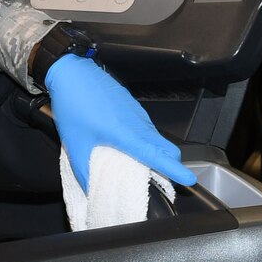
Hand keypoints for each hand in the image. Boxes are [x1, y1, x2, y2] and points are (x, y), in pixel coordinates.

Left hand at [43, 53, 190, 192]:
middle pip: (166, 148)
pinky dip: (146, 141)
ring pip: (156, 138)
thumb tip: (88, 189)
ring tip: (141, 166)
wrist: (72, 72)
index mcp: (127, 134)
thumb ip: (82, 170)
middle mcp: (137, 123)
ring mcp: (137, 114)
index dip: (175, 170)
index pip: (158, 155)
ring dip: (156, 153)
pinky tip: (129, 146)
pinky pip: (146, 128)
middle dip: (170, 165)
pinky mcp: (132, 107)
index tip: (189, 179)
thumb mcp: (75, 143)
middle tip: (163, 181)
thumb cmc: (74, 104)